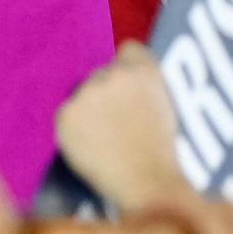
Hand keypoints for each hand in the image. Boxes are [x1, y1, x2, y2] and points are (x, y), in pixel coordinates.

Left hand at [54, 42, 193, 213]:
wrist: (146, 183)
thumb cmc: (163, 154)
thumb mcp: (167, 110)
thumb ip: (145, 89)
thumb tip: (128, 83)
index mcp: (144, 72)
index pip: (129, 50)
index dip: (130, 67)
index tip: (129, 82)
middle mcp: (112, 75)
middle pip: (102, 74)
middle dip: (107, 92)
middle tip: (118, 121)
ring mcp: (86, 94)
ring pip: (83, 96)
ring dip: (89, 110)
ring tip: (107, 138)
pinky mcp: (65, 114)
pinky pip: (69, 117)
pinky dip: (75, 129)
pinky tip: (92, 147)